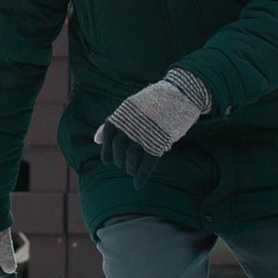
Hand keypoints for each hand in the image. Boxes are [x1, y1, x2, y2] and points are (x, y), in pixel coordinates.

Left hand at [93, 70, 210, 185]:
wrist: (181, 92)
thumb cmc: (155, 102)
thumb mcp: (131, 108)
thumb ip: (115, 123)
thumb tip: (97, 139)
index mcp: (121, 116)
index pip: (108, 141)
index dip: (108, 154)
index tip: (110, 161)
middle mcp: (129, 126)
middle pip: (119, 152)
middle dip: (121, 162)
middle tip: (126, 166)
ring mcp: (144, 135)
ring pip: (131, 160)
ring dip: (131, 169)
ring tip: (133, 171)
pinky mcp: (158, 142)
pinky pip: (146, 164)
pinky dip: (141, 176)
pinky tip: (138, 184)